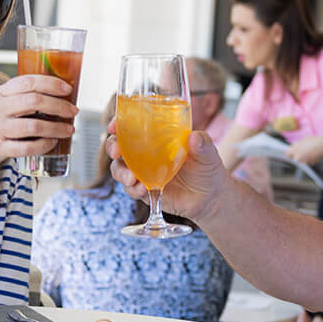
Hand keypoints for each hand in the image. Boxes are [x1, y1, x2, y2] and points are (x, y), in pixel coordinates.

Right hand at [0, 74, 75, 175]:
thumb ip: (17, 98)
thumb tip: (53, 95)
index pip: (28, 82)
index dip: (51, 84)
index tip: (68, 89)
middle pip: (34, 101)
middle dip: (59, 106)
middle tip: (73, 111)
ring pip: (33, 126)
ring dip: (56, 128)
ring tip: (69, 130)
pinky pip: (26, 148)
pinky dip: (43, 145)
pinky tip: (52, 143)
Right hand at [106, 123, 229, 221]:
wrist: (210, 197)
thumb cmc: (207, 168)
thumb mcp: (208, 153)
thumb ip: (203, 144)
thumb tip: (195, 138)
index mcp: (157, 136)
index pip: (132, 126)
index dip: (119, 124)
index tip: (113, 125)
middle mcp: (145, 153)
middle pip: (118, 146)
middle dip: (112, 147)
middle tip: (116, 152)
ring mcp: (143, 172)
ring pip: (120, 169)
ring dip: (121, 172)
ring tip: (131, 178)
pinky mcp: (145, 190)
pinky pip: (132, 189)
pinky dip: (133, 189)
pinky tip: (141, 188)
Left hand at [283, 135, 322, 165]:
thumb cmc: (314, 141)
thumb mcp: (304, 139)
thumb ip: (298, 144)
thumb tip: (295, 146)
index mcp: (294, 150)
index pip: (287, 154)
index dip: (289, 152)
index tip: (291, 151)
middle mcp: (297, 157)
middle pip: (294, 158)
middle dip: (297, 155)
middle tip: (302, 151)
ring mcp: (303, 162)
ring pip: (301, 160)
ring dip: (303, 157)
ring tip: (309, 151)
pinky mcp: (309, 164)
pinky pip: (307, 161)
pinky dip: (309, 159)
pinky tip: (313, 154)